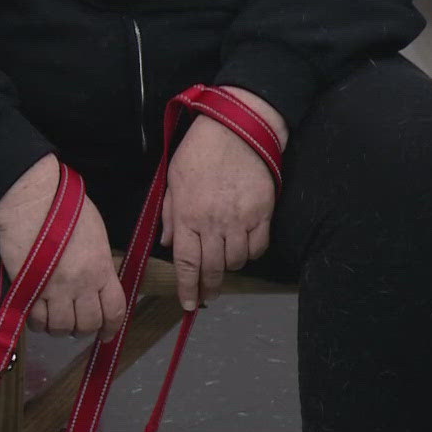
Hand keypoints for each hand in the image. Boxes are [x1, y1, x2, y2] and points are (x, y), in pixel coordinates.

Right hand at [0, 154, 126, 338]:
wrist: (33, 201)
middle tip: (76, 326)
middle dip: (84, 331)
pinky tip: (37, 316)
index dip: (111, 328)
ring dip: (59, 329)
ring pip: (62, 327)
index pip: (115, 310)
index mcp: (102, 268)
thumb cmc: (66, 208)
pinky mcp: (30, 288)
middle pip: (88, 324)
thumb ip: (100, 263)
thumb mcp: (97, 235)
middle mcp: (82, 283)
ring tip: (54, 322)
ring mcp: (55, 288)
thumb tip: (99, 282)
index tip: (106, 334)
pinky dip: (38, 324)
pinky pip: (36, 319)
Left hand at [159, 87, 285, 310]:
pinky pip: (259, 246)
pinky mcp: (263, 214)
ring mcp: (241, 220)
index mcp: (189, 215)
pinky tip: (244, 249)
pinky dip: (251, 253)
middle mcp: (214, 223)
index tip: (189, 303)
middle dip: (209, 287)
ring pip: (237, 261)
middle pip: (213, 269)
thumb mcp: (174, 179)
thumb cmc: (201, 150)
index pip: (187, 263)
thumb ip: (171, 214)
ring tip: (224, 264)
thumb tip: (168, 244)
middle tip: (207, 296)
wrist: (238, 128)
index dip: (188, 288)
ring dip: (229, 267)